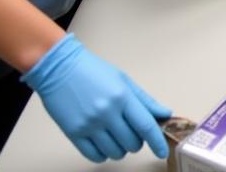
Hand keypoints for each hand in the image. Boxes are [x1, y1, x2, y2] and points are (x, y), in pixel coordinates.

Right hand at [22, 34, 169, 162]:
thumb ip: (145, 100)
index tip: (162, 152)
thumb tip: (165, 114)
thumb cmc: (94, 71)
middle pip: (131, 142)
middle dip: (137, 142)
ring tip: (118, 136)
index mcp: (122, 96)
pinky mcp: (73, 134)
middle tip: (133, 132)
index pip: (145, 125)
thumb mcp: (124, 80)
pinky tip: (104, 143)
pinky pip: (94, 156)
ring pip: (115, 152)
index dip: (157, 141)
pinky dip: (104, 154)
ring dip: (121, 149)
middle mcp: (106, 113)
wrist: (60, 69)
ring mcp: (89, 125)